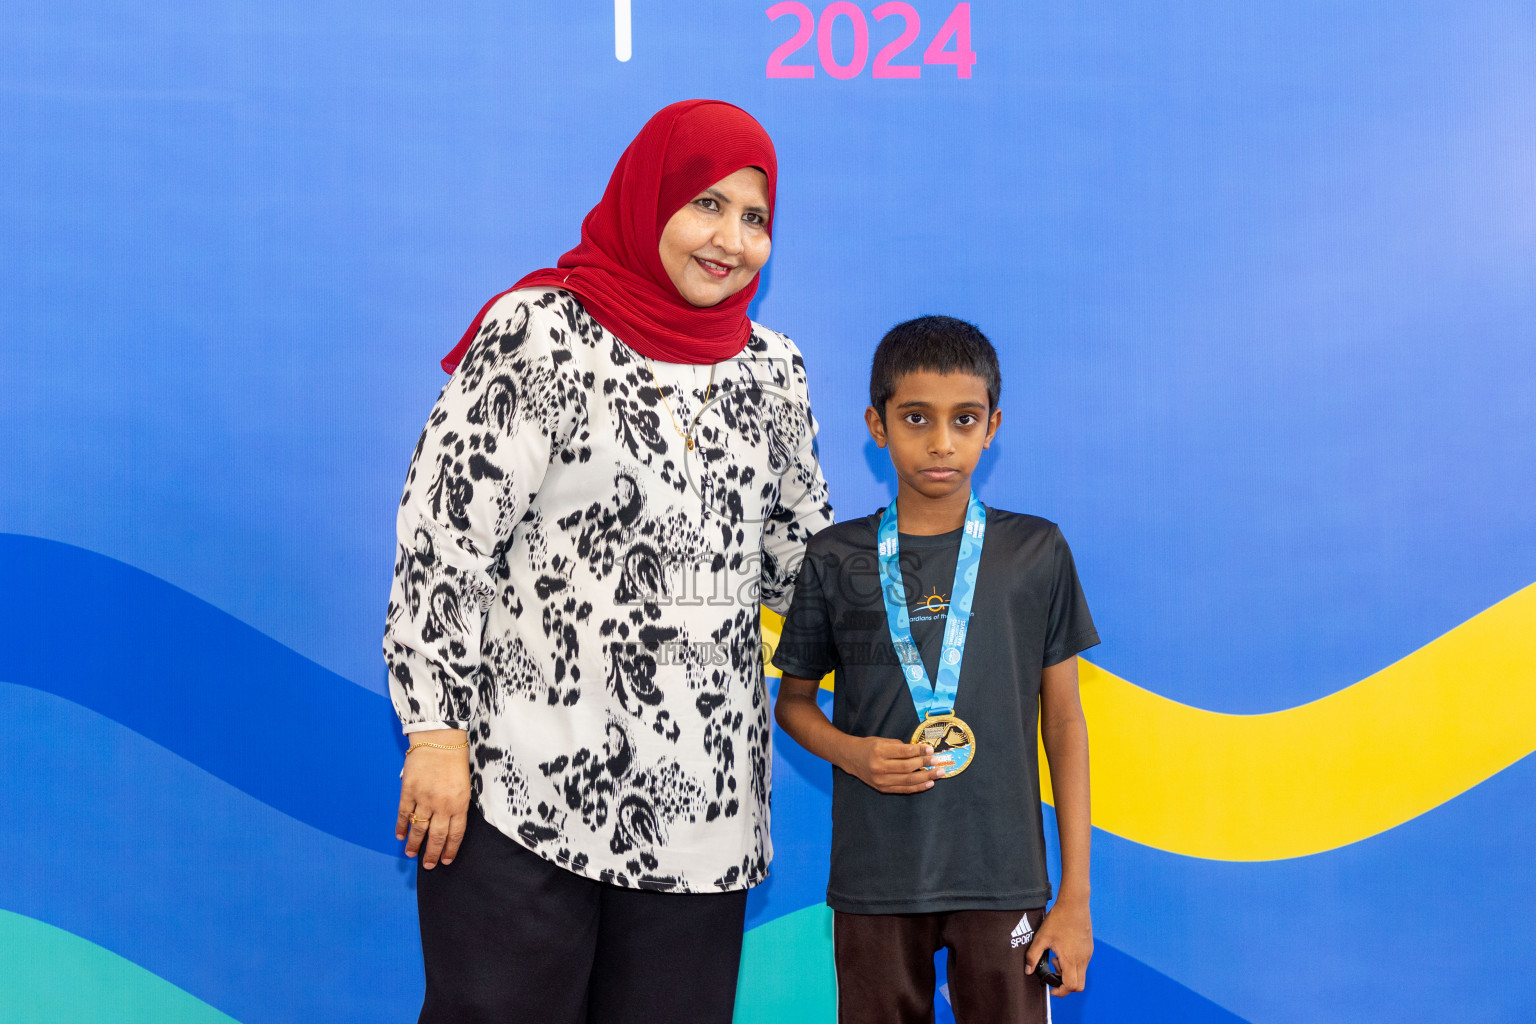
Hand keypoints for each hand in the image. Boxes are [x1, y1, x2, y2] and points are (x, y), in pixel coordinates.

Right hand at [395, 729, 470, 868]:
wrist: (440, 740)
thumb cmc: (455, 761)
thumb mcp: (464, 786)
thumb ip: (457, 806)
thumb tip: (448, 825)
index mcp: (460, 804)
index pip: (455, 834)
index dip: (450, 849)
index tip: (445, 861)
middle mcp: (442, 805)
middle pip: (436, 836)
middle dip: (432, 854)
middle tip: (429, 866)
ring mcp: (424, 799)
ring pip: (418, 828)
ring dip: (414, 844)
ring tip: (411, 854)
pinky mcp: (409, 791)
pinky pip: (404, 814)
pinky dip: (401, 826)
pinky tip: (400, 835)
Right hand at [838, 736, 940, 793]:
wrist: (851, 758)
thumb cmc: (869, 746)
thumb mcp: (883, 741)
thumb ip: (901, 746)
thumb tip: (922, 751)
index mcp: (879, 751)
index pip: (904, 752)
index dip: (919, 751)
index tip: (931, 749)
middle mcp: (879, 766)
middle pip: (907, 767)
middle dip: (925, 764)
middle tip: (937, 761)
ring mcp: (881, 780)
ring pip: (908, 780)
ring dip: (926, 777)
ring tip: (938, 773)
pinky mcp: (883, 788)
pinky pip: (904, 789)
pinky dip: (918, 787)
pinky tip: (929, 783)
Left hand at [1026, 895, 1091, 994]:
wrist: (1074, 903)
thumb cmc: (1058, 919)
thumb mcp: (1041, 938)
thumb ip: (1033, 956)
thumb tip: (1028, 970)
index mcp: (1071, 959)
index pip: (1071, 986)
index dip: (1061, 991)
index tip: (1052, 989)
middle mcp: (1083, 959)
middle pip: (1079, 985)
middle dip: (1065, 985)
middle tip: (1054, 974)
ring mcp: (1088, 954)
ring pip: (1081, 974)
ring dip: (1068, 974)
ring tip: (1055, 958)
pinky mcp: (1089, 948)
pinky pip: (1083, 964)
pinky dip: (1073, 965)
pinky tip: (1062, 951)